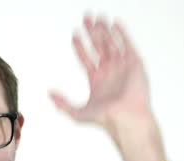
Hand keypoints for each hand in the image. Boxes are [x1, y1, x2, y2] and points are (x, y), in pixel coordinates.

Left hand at [50, 16, 167, 160]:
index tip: (74, 34)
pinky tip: (114, 23)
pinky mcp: (134, 63)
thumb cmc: (105, 119)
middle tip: (86, 19)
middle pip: (98, 47)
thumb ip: (62, 104)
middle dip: (92, 33)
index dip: (80, 46)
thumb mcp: (77, 113)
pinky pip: (127, 44)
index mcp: (97, 80)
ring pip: (111, 43)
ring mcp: (122, 66)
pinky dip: (121, 33)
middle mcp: (109, 71)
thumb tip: (49, 94)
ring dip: (104, 31)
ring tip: (97, 18)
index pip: (86, 58)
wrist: (126, 118)